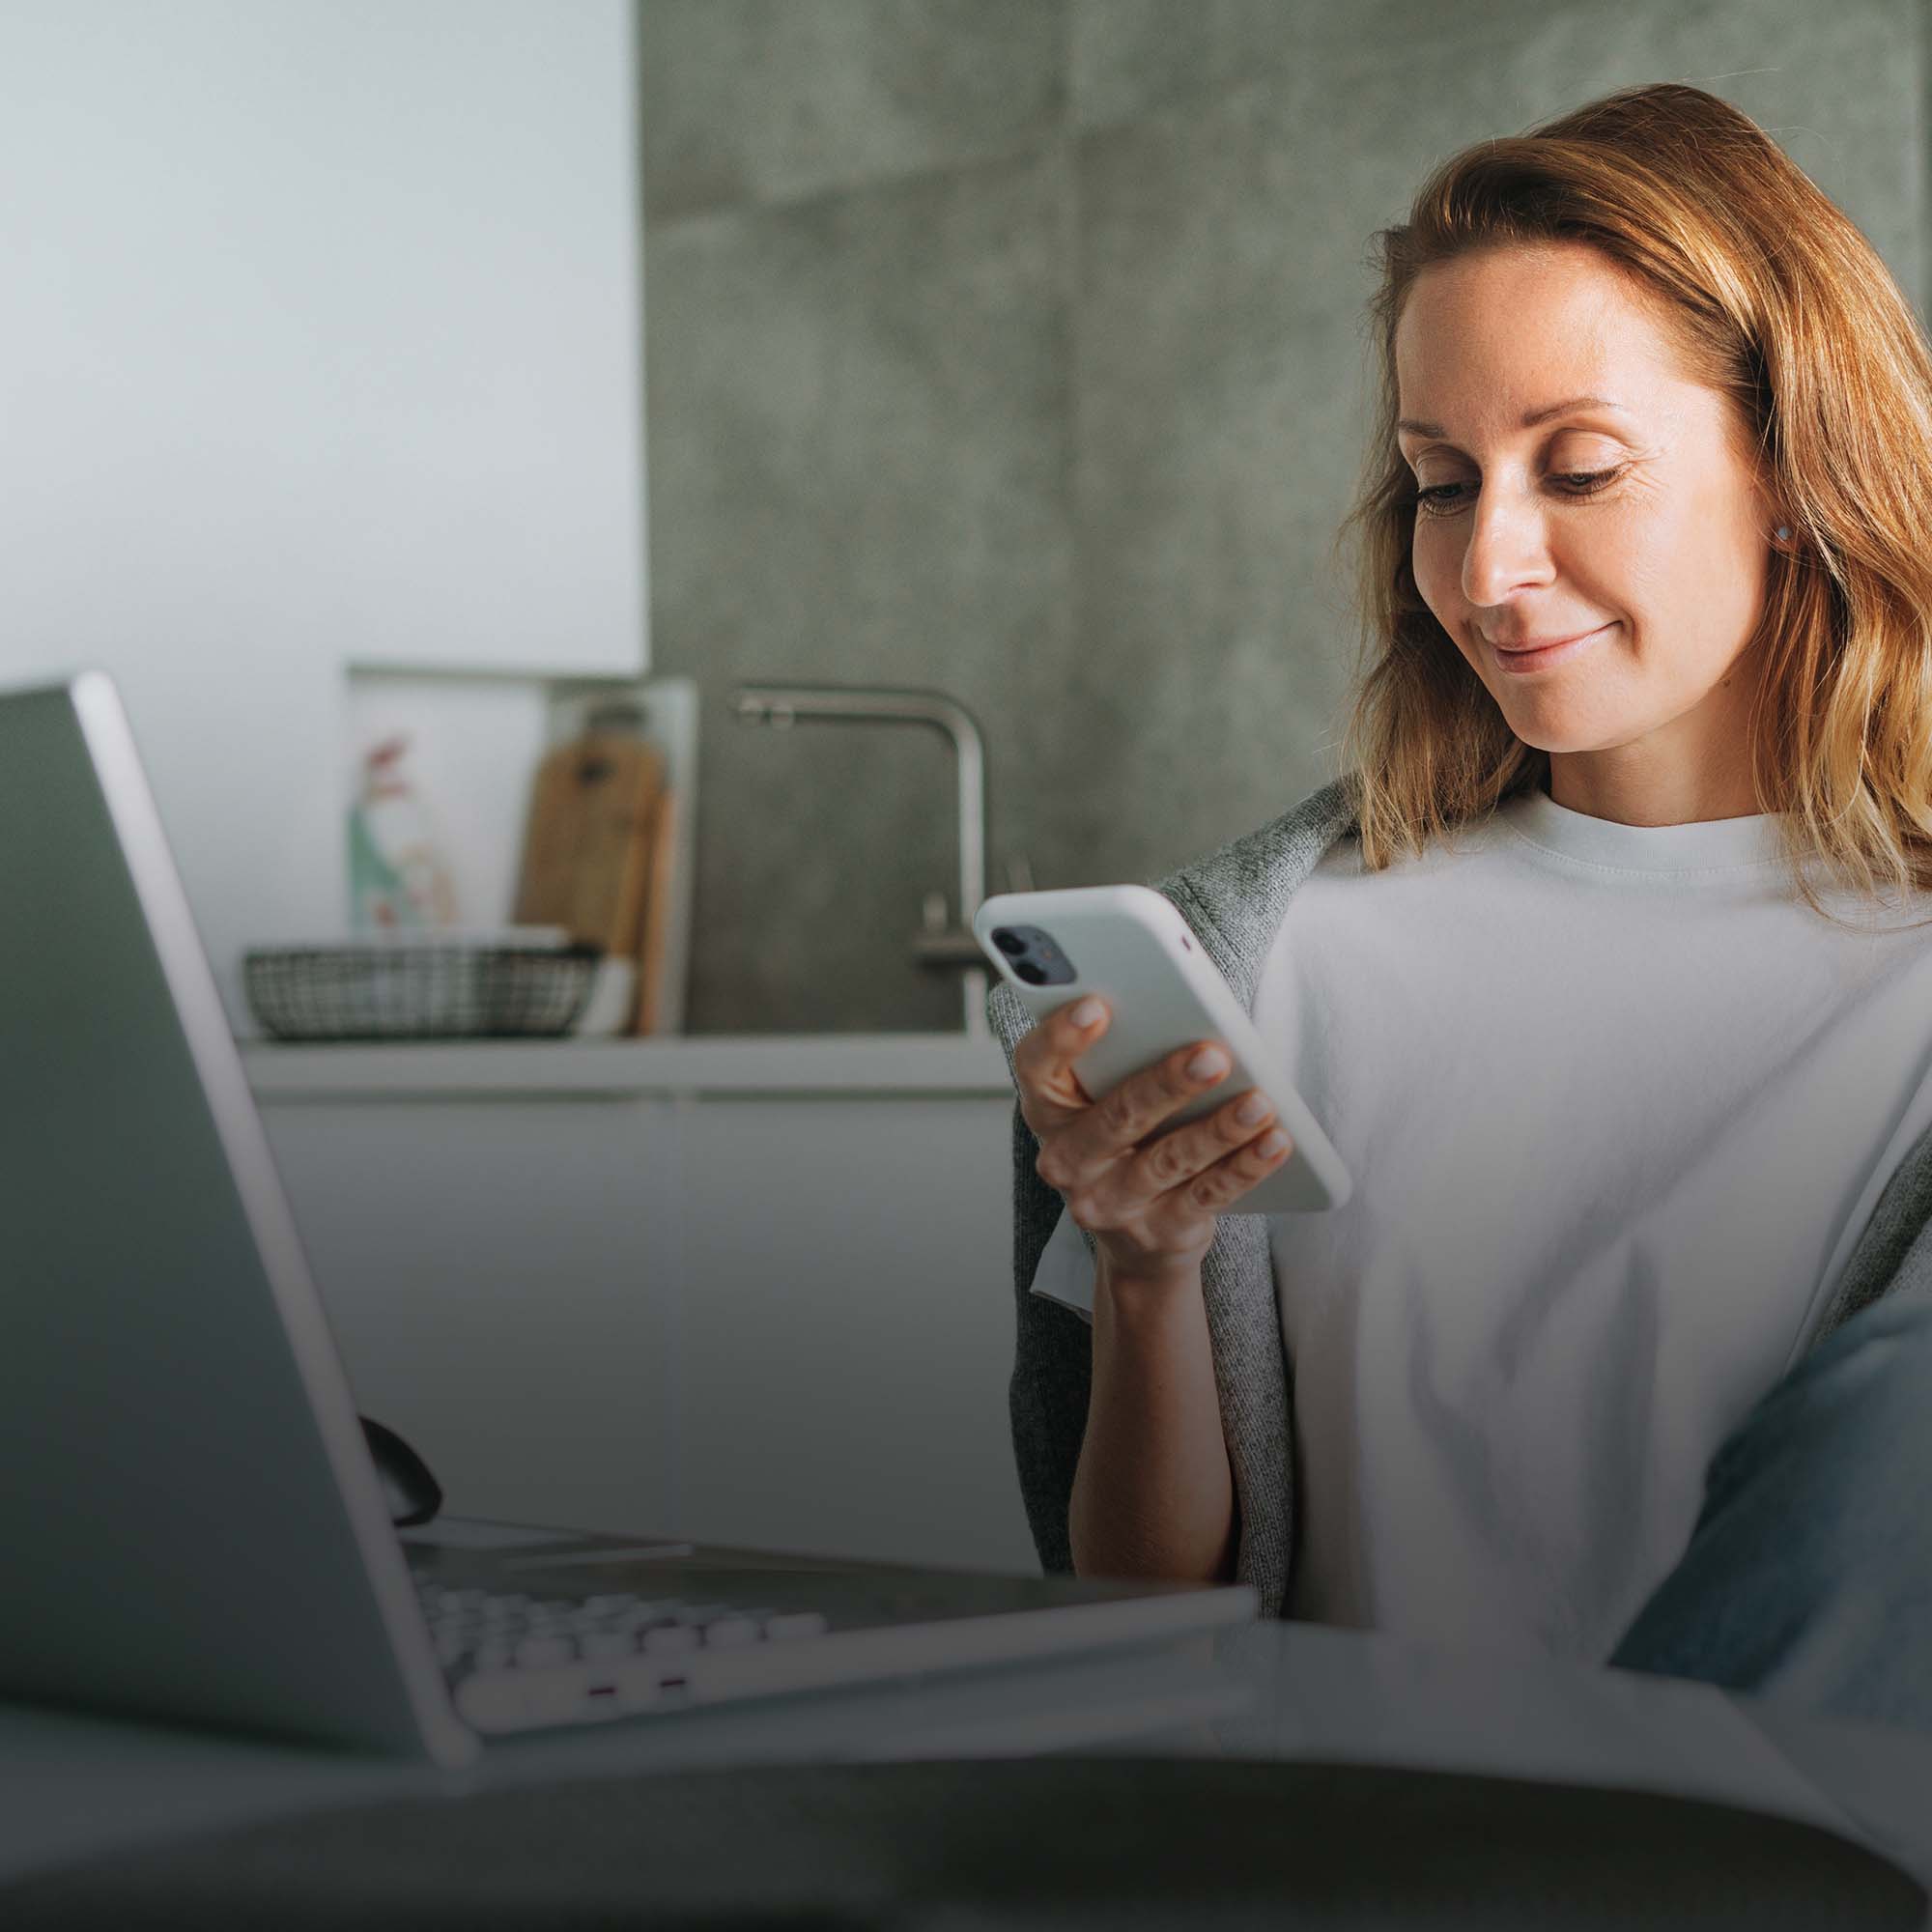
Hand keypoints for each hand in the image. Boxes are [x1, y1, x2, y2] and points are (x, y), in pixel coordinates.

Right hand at [1013, 995, 1293, 1284]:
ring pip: (1168, 1160)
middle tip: (1212, 1055)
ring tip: (1259, 1102)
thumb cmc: (1127, 1139)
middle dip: (1167, 1084)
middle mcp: (1068, 1161)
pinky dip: (1245, 1167)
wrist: (1136, 1240)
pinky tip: (1274, 1141)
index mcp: (1050, 1112)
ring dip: (1218, 1129)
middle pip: (1115, 1117)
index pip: (1036, 1068)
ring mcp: (1110, 1203)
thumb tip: (1185, 1019)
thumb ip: (1125, 1059)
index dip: (1059, 1038)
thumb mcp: (1107, 1100)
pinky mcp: (1159, 1232)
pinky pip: (1207, 1195)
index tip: (1097, 1006)